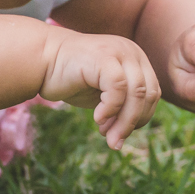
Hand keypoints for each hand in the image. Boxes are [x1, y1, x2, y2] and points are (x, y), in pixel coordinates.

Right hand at [41, 29, 160, 149]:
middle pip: (149, 94)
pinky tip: (97, 119)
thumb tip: (134, 129)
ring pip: (137, 93)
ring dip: (123, 121)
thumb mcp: (104, 93)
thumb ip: (123, 104)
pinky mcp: (103, 57)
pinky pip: (118, 88)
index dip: (140, 118)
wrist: (41, 60)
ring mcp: (119, 52)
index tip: (120, 133)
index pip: (153, 94)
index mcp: (137, 59)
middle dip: (133, 123)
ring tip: (106, 134)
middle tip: (114, 141)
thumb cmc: (72, 78)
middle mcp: (132, 52)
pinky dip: (111, 108)